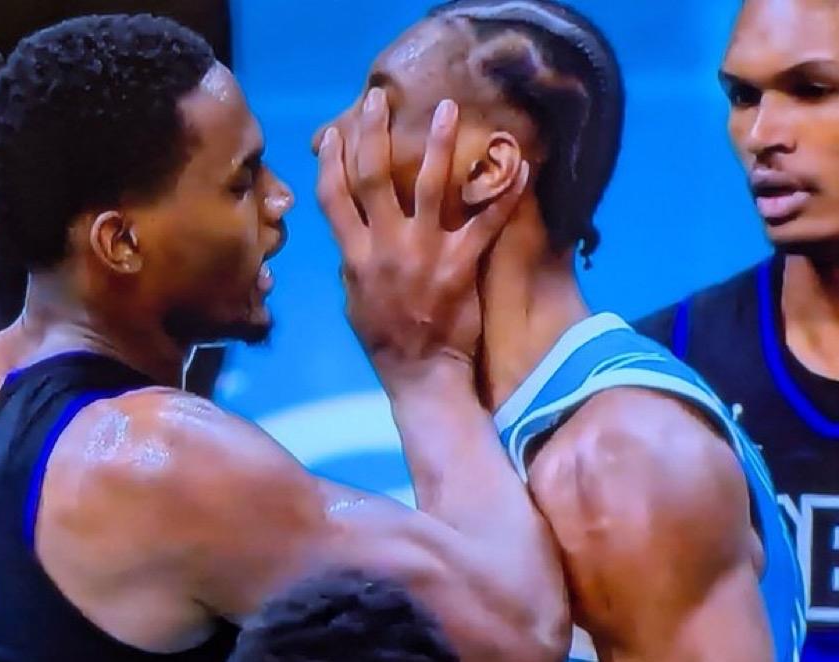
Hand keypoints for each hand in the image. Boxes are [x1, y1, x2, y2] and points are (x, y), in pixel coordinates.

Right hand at [317, 88, 526, 381]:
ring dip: (440, 144)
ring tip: (449, 110)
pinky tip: (521, 166)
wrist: (421, 372)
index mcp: (356, 256)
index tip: (334, 132)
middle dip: (374, 133)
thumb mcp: (354, 301)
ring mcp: (424, 253)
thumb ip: (352, 263)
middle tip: (380, 99)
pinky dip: (505, 193)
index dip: (331, 162)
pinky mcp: (460, 265)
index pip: (334, 199)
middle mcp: (386, 247)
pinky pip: (485, 222)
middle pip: (374, 177)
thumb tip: (351, 235)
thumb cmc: (386, 339)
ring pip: (429, 187)